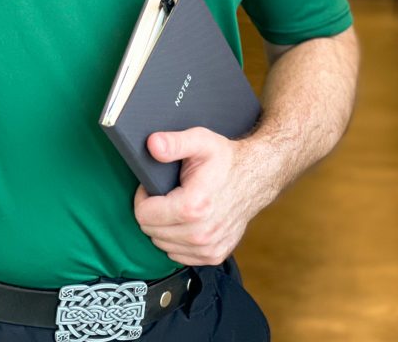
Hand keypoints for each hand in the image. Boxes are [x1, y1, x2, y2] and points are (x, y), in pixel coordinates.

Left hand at [133, 128, 258, 265]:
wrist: (255, 177)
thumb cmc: (225, 159)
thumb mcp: (199, 141)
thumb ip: (173, 142)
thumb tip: (152, 144)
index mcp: (193, 207)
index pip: (144, 215)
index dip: (142, 197)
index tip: (152, 186)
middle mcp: (201, 233)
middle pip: (151, 231)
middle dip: (152, 211)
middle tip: (165, 193)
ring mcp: (208, 248)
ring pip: (162, 245)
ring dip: (163, 227)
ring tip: (176, 205)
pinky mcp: (214, 256)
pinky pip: (178, 255)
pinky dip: (176, 240)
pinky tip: (185, 221)